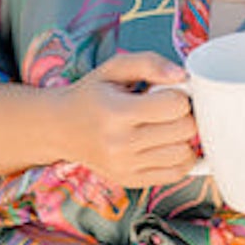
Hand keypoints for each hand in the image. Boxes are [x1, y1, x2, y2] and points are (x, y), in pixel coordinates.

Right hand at [59, 51, 198, 191]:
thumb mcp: (115, 68)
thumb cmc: (91, 95)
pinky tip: (165, 145)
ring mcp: (126, 167)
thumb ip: (150, 63)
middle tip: (168, 109)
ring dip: (183, 138)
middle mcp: (120, 144)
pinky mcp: (130, 181)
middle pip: (185, 130)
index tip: (166, 93)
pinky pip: (176, 175)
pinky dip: (179, 159)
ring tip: (165, 127)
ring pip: (184, 155)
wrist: (60, 128)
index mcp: (117, 112)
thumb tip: (182, 75)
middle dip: (184, 115)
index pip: (175, 106)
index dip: (178, 95)